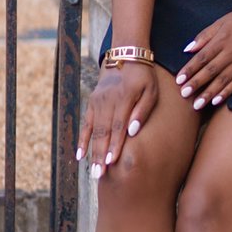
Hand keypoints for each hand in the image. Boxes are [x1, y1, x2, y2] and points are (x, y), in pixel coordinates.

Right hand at [77, 62, 158, 176]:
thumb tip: (133, 131)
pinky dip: (82, 140)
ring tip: (93, 170)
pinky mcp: (92, 103)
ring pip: (94, 131)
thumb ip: (143, 110)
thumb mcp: (151, 90)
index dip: (115, 145)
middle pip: (103, 132)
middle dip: (101, 154)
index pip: (118, 126)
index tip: (112, 162)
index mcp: (124, 98)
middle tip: (100, 175)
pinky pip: (86, 124)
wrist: (124, 56)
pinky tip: (80, 155)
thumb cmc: (143, 77)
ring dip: (92, 152)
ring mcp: (97, 102)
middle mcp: (108, 101)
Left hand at [176, 0, 231, 108]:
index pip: (202, 58)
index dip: (190, 69)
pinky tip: (217, 101)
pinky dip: (227, 92)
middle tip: (184, 95)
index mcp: (222, 40)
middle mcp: (231, 52)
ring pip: (223, 80)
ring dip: (209, 93)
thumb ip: (204, 36)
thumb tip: (188, 49)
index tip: (178, 80)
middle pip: (210, 71)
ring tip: (197, 105)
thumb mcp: (221, 22)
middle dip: (196, 84)